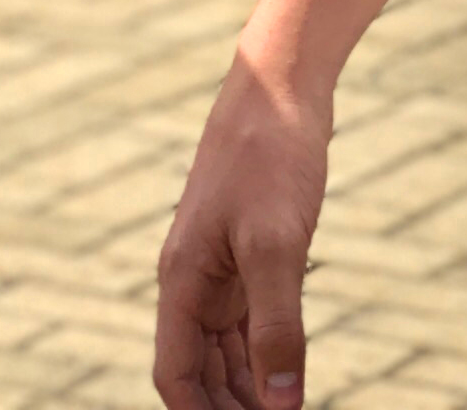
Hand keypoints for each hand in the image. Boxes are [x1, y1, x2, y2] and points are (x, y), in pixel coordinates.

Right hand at [154, 53, 330, 409]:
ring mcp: (221, 268)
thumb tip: (283, 406)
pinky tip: (291, 381)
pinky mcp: (250, 255)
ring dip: (248, 393)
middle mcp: (194, 280)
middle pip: (199, 372)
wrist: (281, 88)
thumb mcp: (278, 246)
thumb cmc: (271, 157)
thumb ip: (278, 328)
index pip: (176, 374)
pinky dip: (265, 359)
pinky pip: (250, 325)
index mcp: (183, 280)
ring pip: (225, 353)